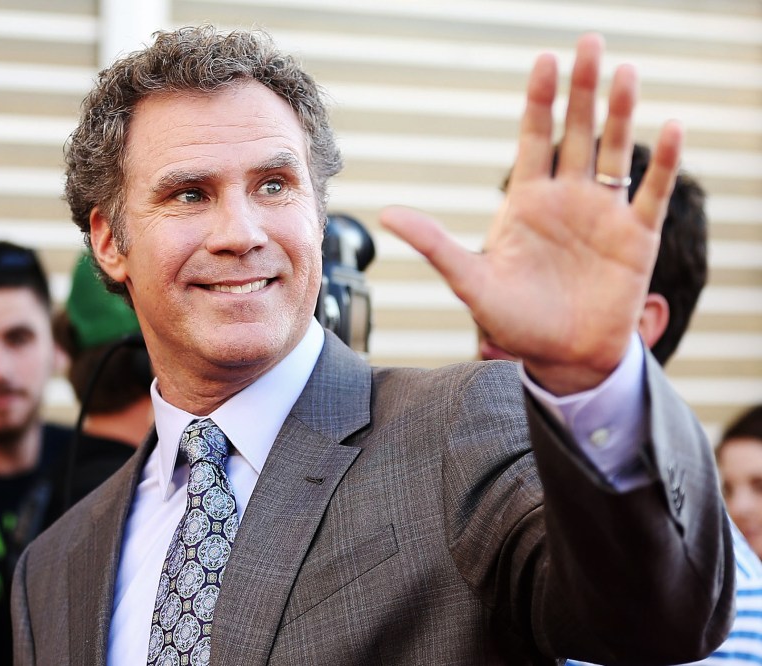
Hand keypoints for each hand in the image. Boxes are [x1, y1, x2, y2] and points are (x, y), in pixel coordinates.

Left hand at [380, 33, 680, 394]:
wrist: (560, 358)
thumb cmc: (513, 322)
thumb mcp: (470, 281)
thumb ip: (434, 244)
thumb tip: (386, 212)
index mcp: (527, 202)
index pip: (534, 138)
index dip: (541, 100)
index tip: (546, 60)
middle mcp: (567, 198)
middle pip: (576, 132)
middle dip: (583, 90)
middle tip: (591, 44)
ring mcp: (603, 214)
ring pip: (614, 152)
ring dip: (621, 113)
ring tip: (626, 72)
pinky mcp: (636, 237)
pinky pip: (654, 192)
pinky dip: (664, 162)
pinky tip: (672, 128)